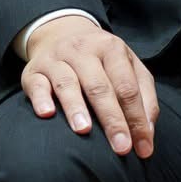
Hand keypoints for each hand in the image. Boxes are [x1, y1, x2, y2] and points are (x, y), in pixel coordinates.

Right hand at [22, 15, 158, 157]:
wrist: (61, 33)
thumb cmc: (101, 60)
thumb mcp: (128, 67)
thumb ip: (144, 96)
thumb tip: (147, 132)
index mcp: (111, 49)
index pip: (127, 87)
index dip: (137, 119)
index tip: (142, 148)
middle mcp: (82, 50)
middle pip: (99, 87)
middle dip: (112, 119)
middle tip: (121, 147)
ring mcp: (56, 58)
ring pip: (67, 83)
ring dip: (76, 107)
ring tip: (84, 130)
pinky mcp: (33, 70)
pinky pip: (36, 84)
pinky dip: (41, 98)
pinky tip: (47, 114)